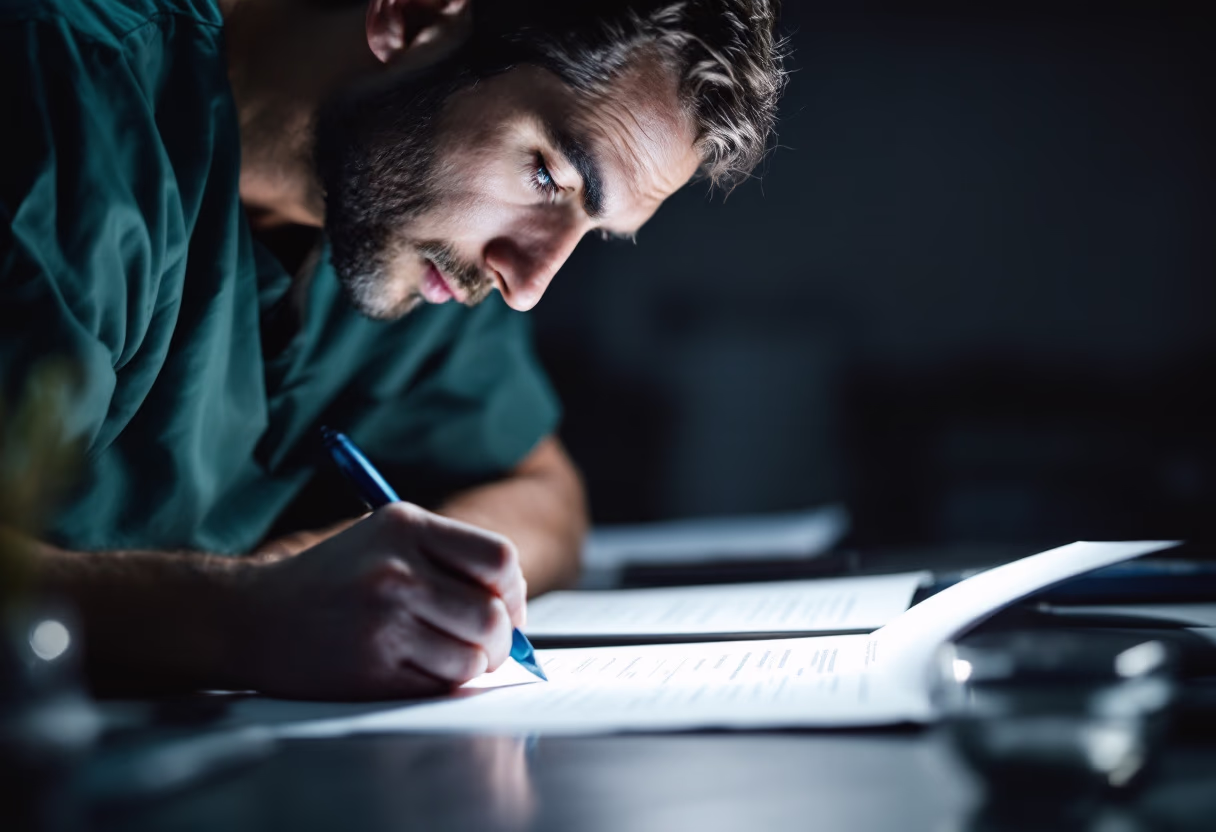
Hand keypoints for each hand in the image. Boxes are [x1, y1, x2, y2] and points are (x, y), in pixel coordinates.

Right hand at [235, 502, 526, 699]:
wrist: (252, 618)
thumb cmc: (332, 580)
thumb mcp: (386, 540)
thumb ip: (450, 562)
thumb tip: (516, 613)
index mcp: (405, 526)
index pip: (500, 559)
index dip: (514, 590)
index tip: (506, 605)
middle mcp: (396, 570)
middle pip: (493, 615)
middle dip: (501, 639)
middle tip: (486, 643)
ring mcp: (383, 621)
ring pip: (473, 658)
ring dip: (471, 665)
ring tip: (445, 654)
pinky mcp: (371, 669)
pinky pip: (440, 685)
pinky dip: (439, 683)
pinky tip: (413, 667)